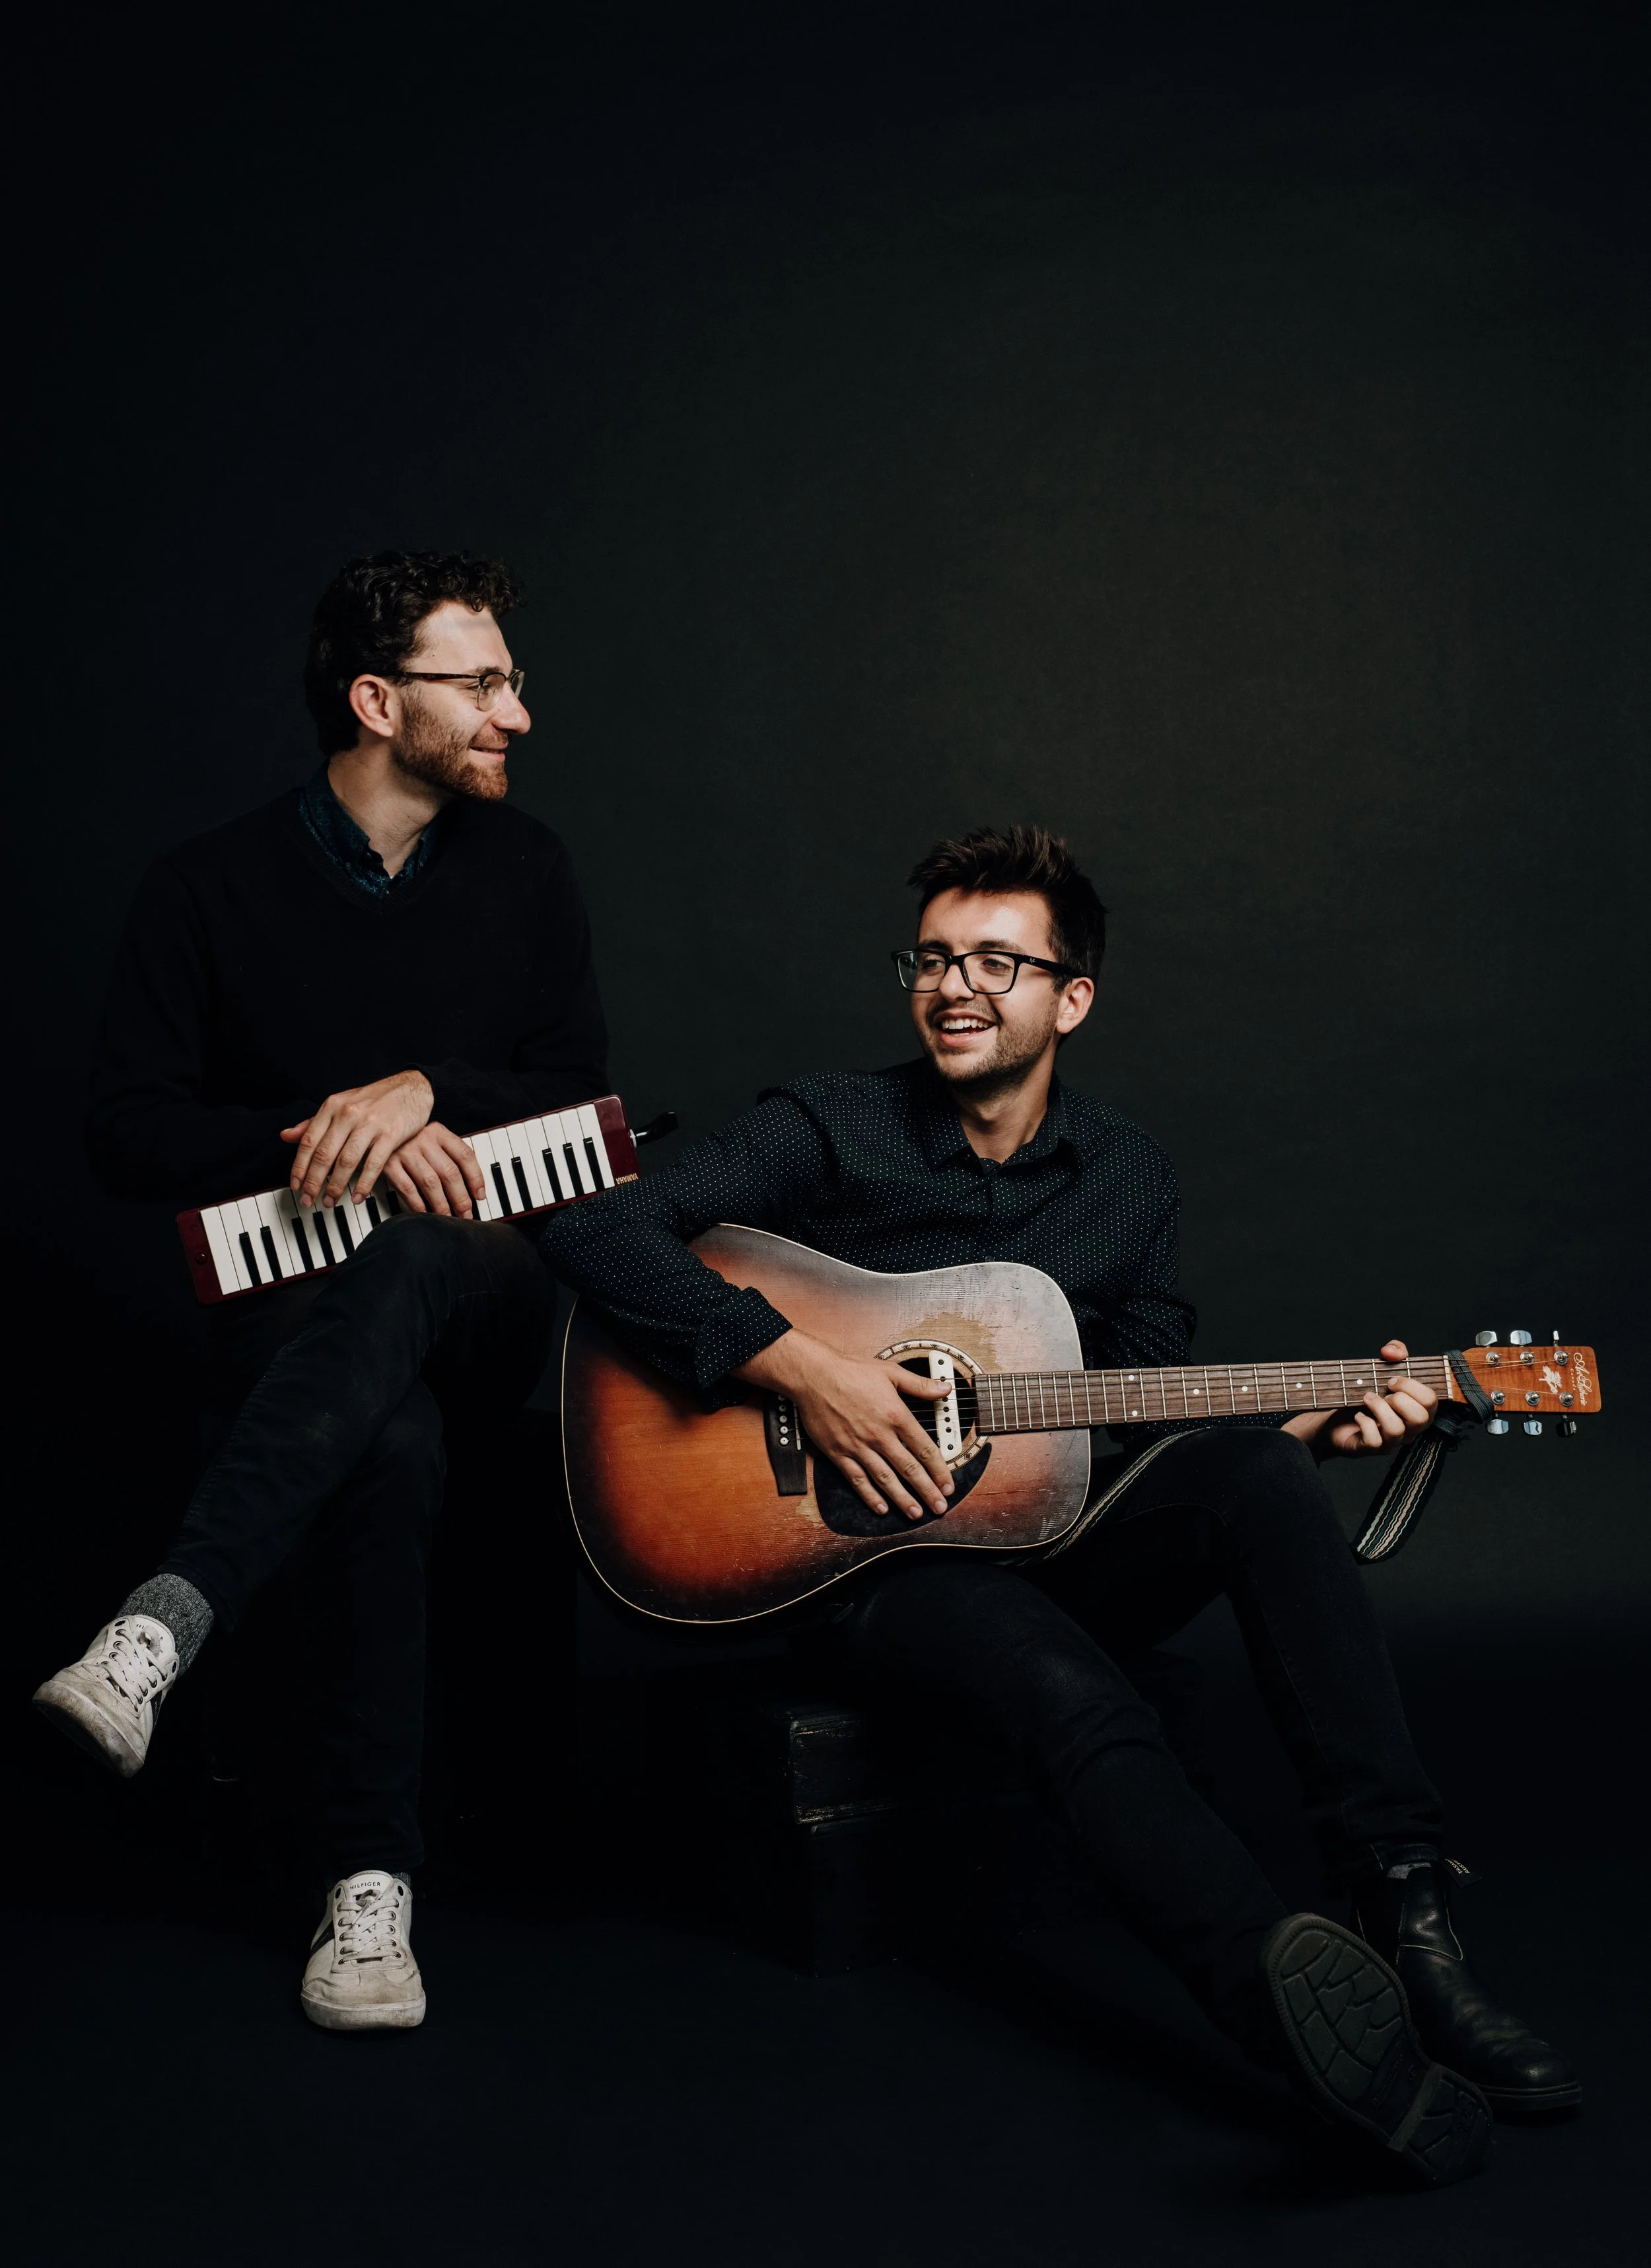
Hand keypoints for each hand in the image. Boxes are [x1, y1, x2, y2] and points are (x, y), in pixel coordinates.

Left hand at [282, 1069, 433, 1208]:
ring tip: (330, 1201)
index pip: (308, 1141)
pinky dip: (364, 1185)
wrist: (411, 1088)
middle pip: (324, 1155)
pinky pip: (373, 1165)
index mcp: (332, 1106)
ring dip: (336, 1186)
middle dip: (314, 1182)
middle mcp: (348, 1114)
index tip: (296, 1186)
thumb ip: (313, 1122)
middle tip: (309, 1200)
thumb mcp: (340, 1105)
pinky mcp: (391, 1135)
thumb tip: (286, 1136)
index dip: (299, 1167)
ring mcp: (370, 1124)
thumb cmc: (374, 1100)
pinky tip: (357, 1197)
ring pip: (346, 1162)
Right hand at [381, 1123, 488, 1217]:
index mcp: (438, 1131)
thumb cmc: (407, 1137)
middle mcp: (423, 1139)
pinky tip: (425, 1213)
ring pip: (430, 1182)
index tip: (480, 1196)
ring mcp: (405, 1151)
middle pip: (449, 1172)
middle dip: (460, 1198)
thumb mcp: (430, 1136)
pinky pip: (407, 1188)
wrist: (373, 1125)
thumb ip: (447, 1153)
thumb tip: (470, 1185)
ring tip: (447, 1217)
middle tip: (465, 1214)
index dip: (476, 1177)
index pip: (465, 1155)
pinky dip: (418, 1204)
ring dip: (441, 1204)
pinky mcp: (388, 1163)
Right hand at [735, 1329, 956, 1520]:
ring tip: (915, 1513)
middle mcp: (880, 1435)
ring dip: (902, 1499)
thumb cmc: (850, 1371)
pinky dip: (870, 1496)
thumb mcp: (890, 1372)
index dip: (940, 1470)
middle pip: (909, 1469)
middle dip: (927, 1491)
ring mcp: (858, 1446)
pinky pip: (857, 1480)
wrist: (814, 1376)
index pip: (925, 1449)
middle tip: (939, 1506)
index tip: (947, 1484)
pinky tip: (881, 1507)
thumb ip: (920, 1385)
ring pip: (885, 1479)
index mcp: (896, 1415)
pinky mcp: (839, 1453)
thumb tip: (944, 1389)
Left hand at [1281, 1339, 1437, 1460]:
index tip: (1392, 1380)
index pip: (1430, 1401)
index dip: (1412, 1386)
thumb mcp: (1383, 1367)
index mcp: (1417, 1410)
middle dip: (1400, 1398)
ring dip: (1379, 1408)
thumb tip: (1391, 1351)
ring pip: (1396, 1430)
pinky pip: (1374, 1440)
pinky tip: (1359, 1414)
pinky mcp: (1370, 1448)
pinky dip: (1365, 1422)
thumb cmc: (1365, 1392)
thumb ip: (1395, 1352)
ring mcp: (1390, 1441)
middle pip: (1420, 1418)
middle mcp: (1409, 1429)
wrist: (1335, 1416)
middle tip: (1383, 1391)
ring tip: (1367, 1398)